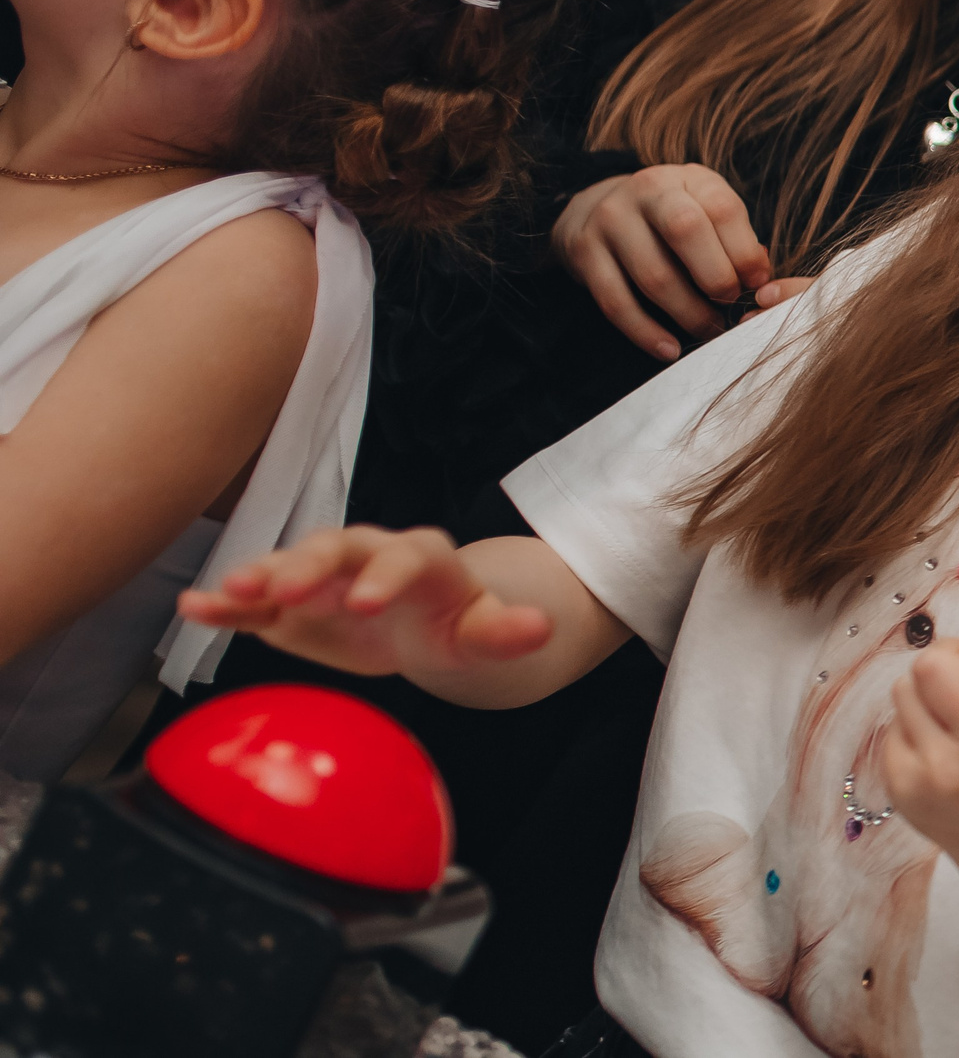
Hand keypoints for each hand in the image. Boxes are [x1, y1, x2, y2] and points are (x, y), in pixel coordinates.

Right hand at [176, 525, 553, 678]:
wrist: (424, 623)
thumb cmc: (456, 622)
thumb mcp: (484, 632)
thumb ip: (506, 632)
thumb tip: (541, 628)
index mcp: (420, 558)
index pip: (404, 558)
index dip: (385, 577)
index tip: (366, 604)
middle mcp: (366, 555)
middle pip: (335, 548)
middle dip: (308, 564)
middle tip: (281, 587)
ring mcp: (323, 576)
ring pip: (287, 566)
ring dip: (257, 576)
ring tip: (224, 592)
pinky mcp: (291, 604)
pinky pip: (256, 601)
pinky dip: (226, 604)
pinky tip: (194, 608)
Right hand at [552, 165, 775, 358]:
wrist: (597, 206)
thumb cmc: (670, 217)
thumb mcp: (705, 210)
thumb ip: (735, 239)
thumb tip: (762, 278)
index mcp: (687, 178)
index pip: (721, 207)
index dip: (745, 251)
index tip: (758, 283)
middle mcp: (646, 191)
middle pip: (685, 231)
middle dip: (716, 278)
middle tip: (731, 305)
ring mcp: (610, 220)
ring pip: (653, 275)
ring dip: (688, 313)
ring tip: (708, 329)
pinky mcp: (584, 253)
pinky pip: (616, 303)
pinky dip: (646, 332)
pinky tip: (670, 349)